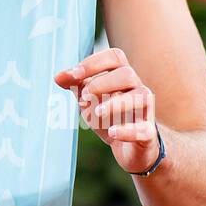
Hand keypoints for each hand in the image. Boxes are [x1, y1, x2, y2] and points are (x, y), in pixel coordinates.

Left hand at [54, 47, 160, 174]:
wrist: (129, 148)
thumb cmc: (108, 116)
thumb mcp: (87, 99)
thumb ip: (75, 86)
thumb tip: (57, 77)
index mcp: (122, 76)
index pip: (115, 56)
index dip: (94, 62)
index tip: (74, 74)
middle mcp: (137, 89)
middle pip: (127, 74)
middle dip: (102, 83)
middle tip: (84, 96)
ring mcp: (146, 111)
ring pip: (141, 96)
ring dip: (116, 103)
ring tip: (96, 112)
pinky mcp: (148, 134)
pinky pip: (145, 129)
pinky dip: (128, 130)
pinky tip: (112, 132)